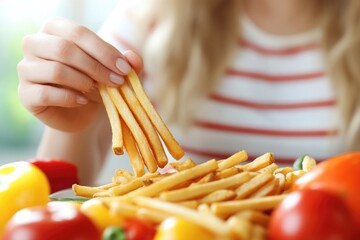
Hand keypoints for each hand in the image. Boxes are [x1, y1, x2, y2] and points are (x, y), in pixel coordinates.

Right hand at [18, 18, 142, 131]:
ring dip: (83, 82)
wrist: (82, 113)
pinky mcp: (25, 94)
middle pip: (64, 49)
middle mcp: (35, 44)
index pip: (78, 33)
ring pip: (55, 70)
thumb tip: (132, 57)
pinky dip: (70, 98)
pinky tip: (83, 101)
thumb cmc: (97, 84)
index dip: (104, 51)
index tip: (124, 70)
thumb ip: (127, 63)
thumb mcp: (115, 72)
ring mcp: (26, 69)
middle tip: (117, 82)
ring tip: (98, 92)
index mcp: (55, 29)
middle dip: (96, 68)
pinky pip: (46, 93)